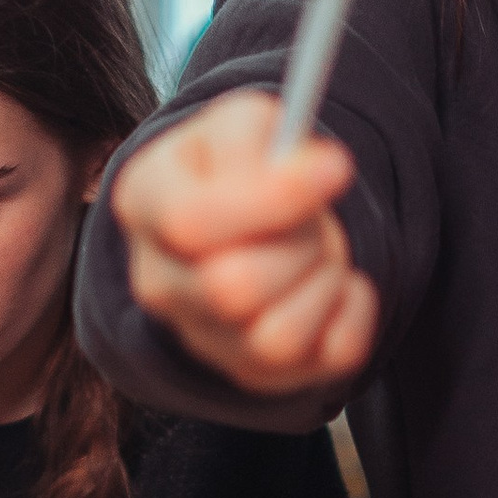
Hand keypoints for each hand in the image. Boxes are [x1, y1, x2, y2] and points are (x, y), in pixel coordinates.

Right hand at [114, 90, 377, 395]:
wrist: (248, 216)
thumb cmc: (242, 164)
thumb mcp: (245, 124)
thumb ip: (267, 135)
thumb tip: (317, 169)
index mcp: (144, 203)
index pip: (189, 223)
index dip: (272, 199)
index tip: (337, 167)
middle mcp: (158, 282)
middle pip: (233, 289)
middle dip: (299, 242)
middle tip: (312, 216)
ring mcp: (201, 338)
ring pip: (277, 339)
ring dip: (325, 281)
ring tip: (318, 248)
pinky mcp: (254, 372)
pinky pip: (328, 359)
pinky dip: (353, 314)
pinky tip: (335, 284)